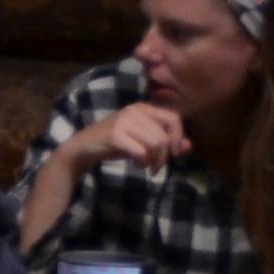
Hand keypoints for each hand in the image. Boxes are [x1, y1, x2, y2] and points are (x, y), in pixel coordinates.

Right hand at [70, 100, 191, 174]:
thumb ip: (166, 141)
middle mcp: (135, 110)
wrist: (84, 147)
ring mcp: (124, 121)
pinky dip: (143, 162)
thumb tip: (188, 145)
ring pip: (155, 143)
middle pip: (165, 135)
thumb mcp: (144, 141)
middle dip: (165, 155)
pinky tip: (137, 164)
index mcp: (144, 107)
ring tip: (147, 166)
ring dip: (155, 160)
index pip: (174, 118)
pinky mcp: (115, 134)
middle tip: (157, 166)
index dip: (178, 137)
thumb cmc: (117, 143)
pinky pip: (141, 151)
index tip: (173, 153)